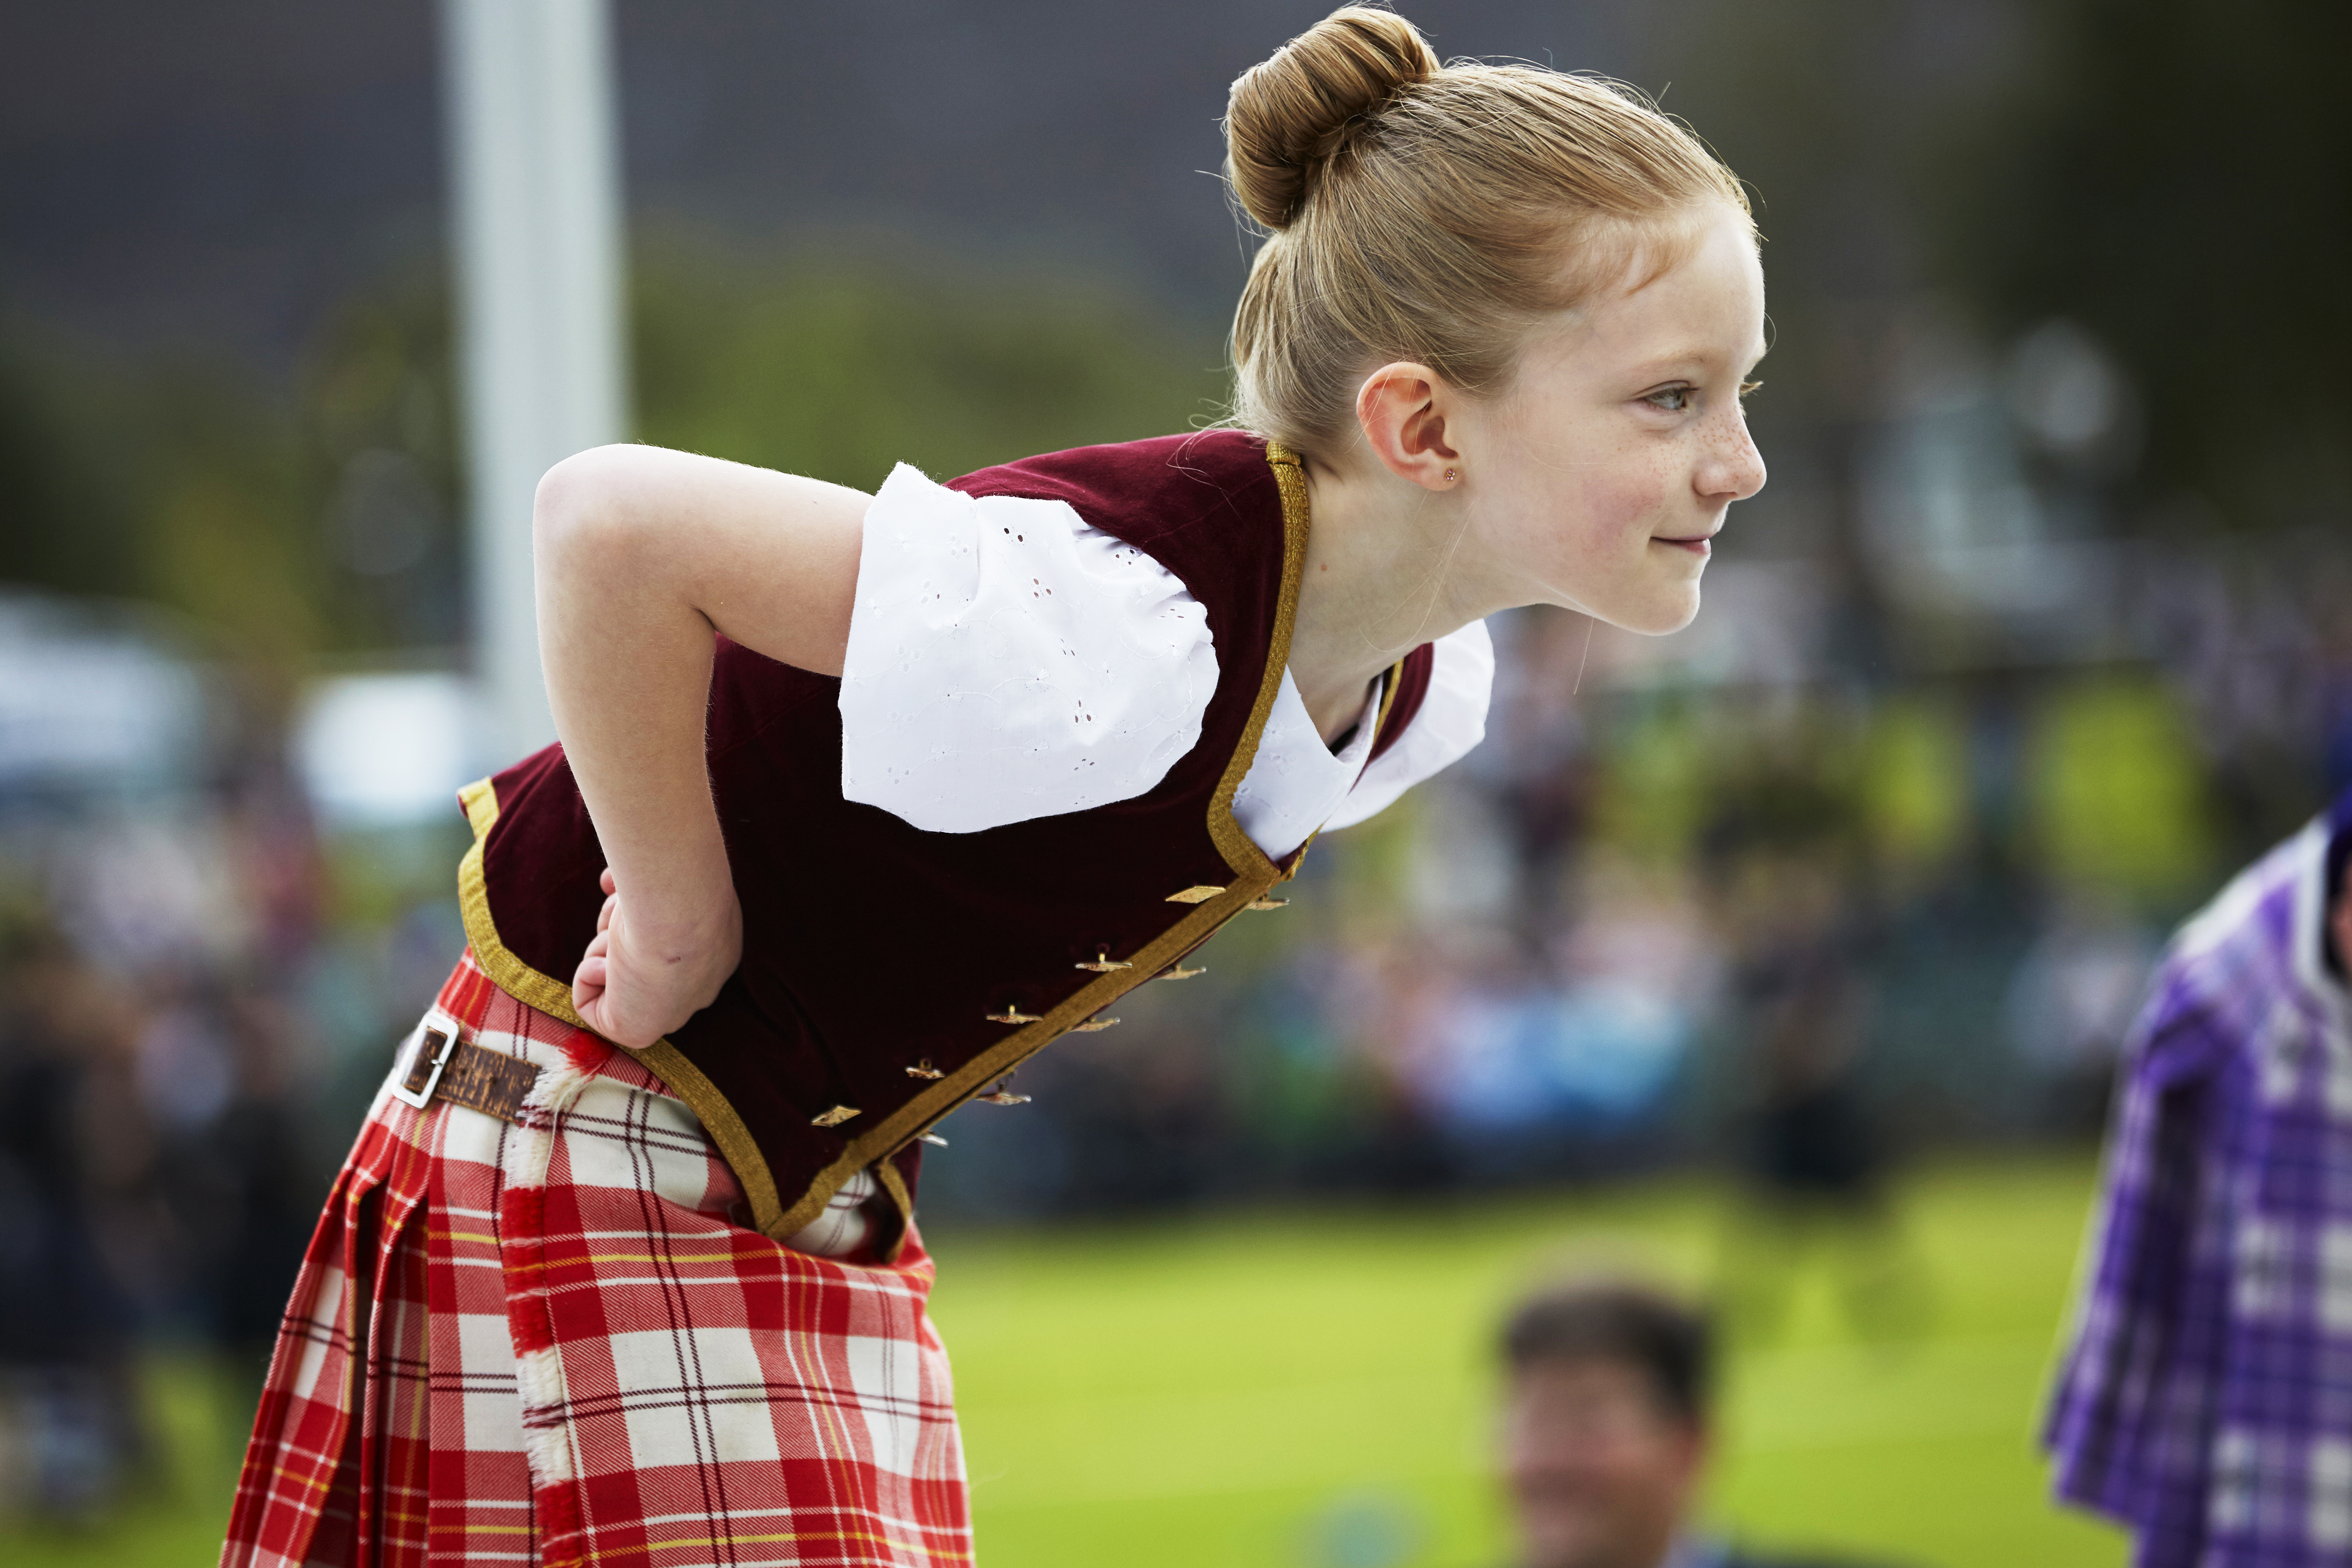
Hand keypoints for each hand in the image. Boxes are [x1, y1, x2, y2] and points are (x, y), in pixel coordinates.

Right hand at [571, 867, 742, 1047]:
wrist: (679, 909)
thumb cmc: (681, 882)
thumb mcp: (669, 876)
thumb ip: (645, 886)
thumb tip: (612, 882)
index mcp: (714, 948)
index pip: (668, 940)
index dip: (636, 912)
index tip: (629, 893)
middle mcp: (696, 984)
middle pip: (639, 958)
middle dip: (619, 930)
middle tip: (623, 912)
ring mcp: (669, 1012)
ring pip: (613, 974)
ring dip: (604, 944)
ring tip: (620, 931)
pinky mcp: (636, 1032)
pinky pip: (589, 1005)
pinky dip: (587, 976)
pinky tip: (611, 962)